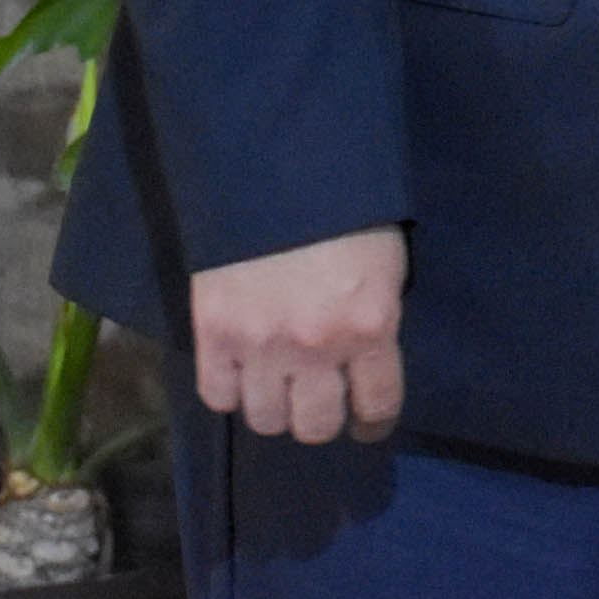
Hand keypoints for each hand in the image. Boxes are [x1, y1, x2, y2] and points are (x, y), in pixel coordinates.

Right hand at [190, 225, 408, 444]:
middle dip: (321, 416)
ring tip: (276, 384)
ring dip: (275, 407)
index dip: (373, 421)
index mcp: (370, 324)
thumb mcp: (384, 267)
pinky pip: (219, 396)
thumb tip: (362, 364)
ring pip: (267, 420)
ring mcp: (261, 343)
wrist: (277, 172)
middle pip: (316, 426)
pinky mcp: (214, 333)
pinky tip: (241, 371)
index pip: (377, 405)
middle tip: (317, 399)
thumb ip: (373, 320)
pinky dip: (231, 390)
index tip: (366, 421)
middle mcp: (317, 346)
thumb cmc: (346, 214)